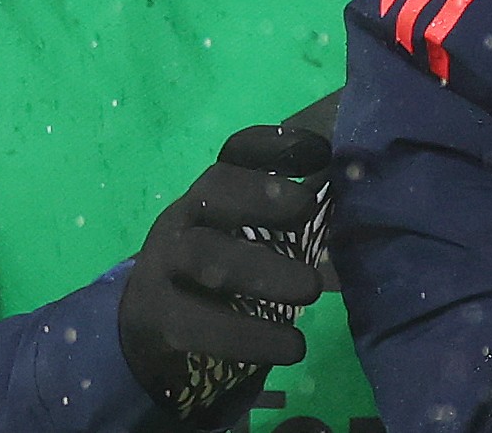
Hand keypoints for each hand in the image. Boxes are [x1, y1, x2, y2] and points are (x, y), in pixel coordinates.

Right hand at [118, 124, 331, 421]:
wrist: (143, 326)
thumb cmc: (210, 274)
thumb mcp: (240, 237)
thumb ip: (284, 221)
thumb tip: (348, 200)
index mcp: (209, 194)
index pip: (235, 153)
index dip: (275, 145)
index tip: (320, 153)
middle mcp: (183, 218)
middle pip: (213, 190)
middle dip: (262, 195)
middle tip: (308, 211)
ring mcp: (163, 265)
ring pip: (206, 256)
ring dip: (262, 271)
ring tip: (311, 290)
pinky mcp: (158, 317)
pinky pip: (198, 324)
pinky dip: (249, 337)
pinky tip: (292, 347)